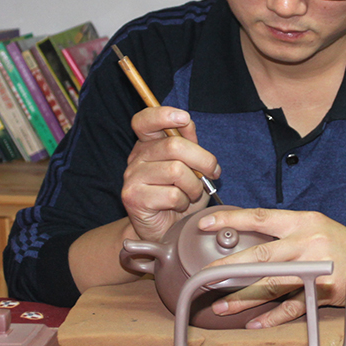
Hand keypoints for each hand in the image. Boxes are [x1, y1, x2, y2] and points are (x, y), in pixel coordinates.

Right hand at [121, 106, 219, 242]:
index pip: (145, 120)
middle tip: (212, 173)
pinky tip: (179, 206)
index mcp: (148, 145)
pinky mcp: (133, 198)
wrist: (165, 230)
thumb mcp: (189, 166)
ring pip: (176, 171)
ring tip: (192, 194)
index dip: (163, 115)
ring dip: (194, 186)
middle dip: (203, 160)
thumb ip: (188, 143)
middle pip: (173, 145)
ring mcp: (132, 177)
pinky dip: (184, 202)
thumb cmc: (180, 196)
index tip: (183, 118)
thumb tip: (187, 122)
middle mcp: (136, 158)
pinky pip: (171, 194)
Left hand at [197, 208, 345, 327]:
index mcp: (303, 221)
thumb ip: (286, 232)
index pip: (259, 217)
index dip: (230, 219)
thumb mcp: (316, 227)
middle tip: (204, 276)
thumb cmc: (344, 245)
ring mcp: (318, 268)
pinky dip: (273, 317)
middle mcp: (309, 241)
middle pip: (261, 255)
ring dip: (243, 298)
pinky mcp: (325, 292)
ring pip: (271, 284)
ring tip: (221, 307)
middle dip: (228, 267)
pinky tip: (255, 323)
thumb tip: (247, 241)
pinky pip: (293, 307)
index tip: (205, 224)